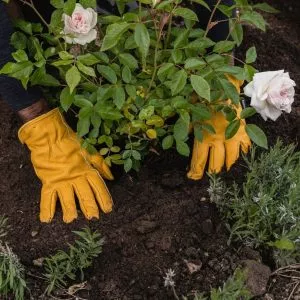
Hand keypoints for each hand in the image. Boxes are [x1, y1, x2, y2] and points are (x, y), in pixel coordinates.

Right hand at [18, 108, 112, 222]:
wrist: (49, 136)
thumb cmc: (70, 143)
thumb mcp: (89, 152)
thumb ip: (100, 165)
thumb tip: (111, 177)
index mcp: (87, 169)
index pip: (98, 186)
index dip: (104, 198)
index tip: (108, 209)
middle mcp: (76, 177)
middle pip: (84, 194)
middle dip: (89, 207)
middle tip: (93, 218)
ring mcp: (62, 180)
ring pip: (67, 198)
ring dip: (69, 210)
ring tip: (71, 219)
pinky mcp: (48, 181)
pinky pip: (47, 197)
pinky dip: (46, 208)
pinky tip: (47, 220)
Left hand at [187, 78, 250, 179]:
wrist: (224, 85)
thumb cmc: (205, 98)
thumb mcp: (192, 112)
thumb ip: (188, 126)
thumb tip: (180, 136)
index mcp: (204, 137)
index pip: (199, 159)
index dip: (195, 171)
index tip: (192, 177)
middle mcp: (218, 140)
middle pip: (216, 163)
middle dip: (212, 171)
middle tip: (209, 174)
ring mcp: (232, 136)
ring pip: (231, 158)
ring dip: (227, 164)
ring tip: (225, 168)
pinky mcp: (243, 131)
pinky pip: (245, 146)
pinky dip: (243, 152)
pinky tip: (240, 154)